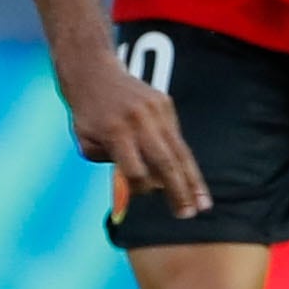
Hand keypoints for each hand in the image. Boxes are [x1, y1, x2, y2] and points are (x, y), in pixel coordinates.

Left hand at [56, 52, 208, 219]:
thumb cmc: (87, 115)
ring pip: (178, 150)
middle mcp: (138, 120)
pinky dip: (182, 158)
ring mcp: (155, 109)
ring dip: (192, 180)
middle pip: (164, 162)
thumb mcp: (86, 143)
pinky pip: (175, 136)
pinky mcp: (165, 103)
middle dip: (178, 192)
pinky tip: (191, 180)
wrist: (93, 72)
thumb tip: (144, 185)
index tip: (142, 195)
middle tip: (188, 215)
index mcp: (115, 132)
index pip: (135, 170)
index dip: (139, 188)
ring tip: (203, 203)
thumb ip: (110, 164)